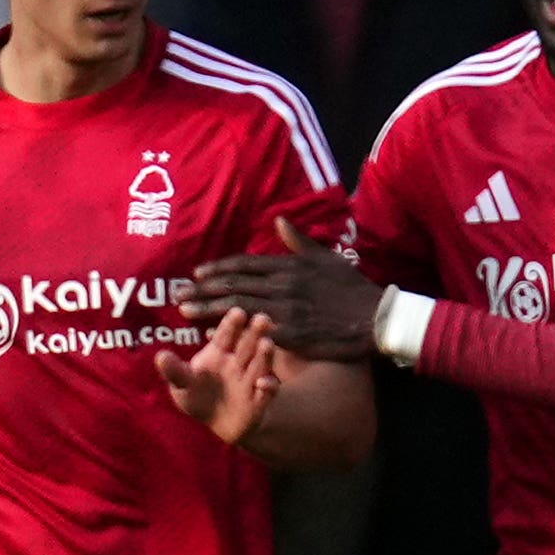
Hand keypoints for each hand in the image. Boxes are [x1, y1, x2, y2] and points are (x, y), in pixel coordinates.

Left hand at [158, 309, 282, 444]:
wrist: (217, 424)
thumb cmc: (197, 397)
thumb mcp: (182, 383)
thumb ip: (174, 370)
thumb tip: (160, 356)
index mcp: (219, 352)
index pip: (225, 335)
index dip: (231, 324)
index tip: (237, 312)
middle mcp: (238, 362)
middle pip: (248, 344)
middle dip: (255, 332)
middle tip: (262, 318)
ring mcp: (251, 379)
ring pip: (260, 364)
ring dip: (264, 355)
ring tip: (266, 344)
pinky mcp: (260, 399)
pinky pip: (267, 392)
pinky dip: (268, 387)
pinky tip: (264, 383)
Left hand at [185, 215, 380, 361]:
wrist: (376, 318)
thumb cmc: (352, 288)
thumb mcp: (327, 257)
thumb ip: (299, 241)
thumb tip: (279, 220)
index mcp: (289, 266)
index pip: (244, 265)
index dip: (218, 269)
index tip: (197, 273)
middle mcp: (283, 286)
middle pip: (234, 285)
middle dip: (203, 289)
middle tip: (179, 293)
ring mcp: (286, 310)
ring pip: (238, 307)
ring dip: (208, 309)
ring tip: (185, 311)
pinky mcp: (293, 334)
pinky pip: (255, 331)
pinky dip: (233, 331)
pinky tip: (214, 334)